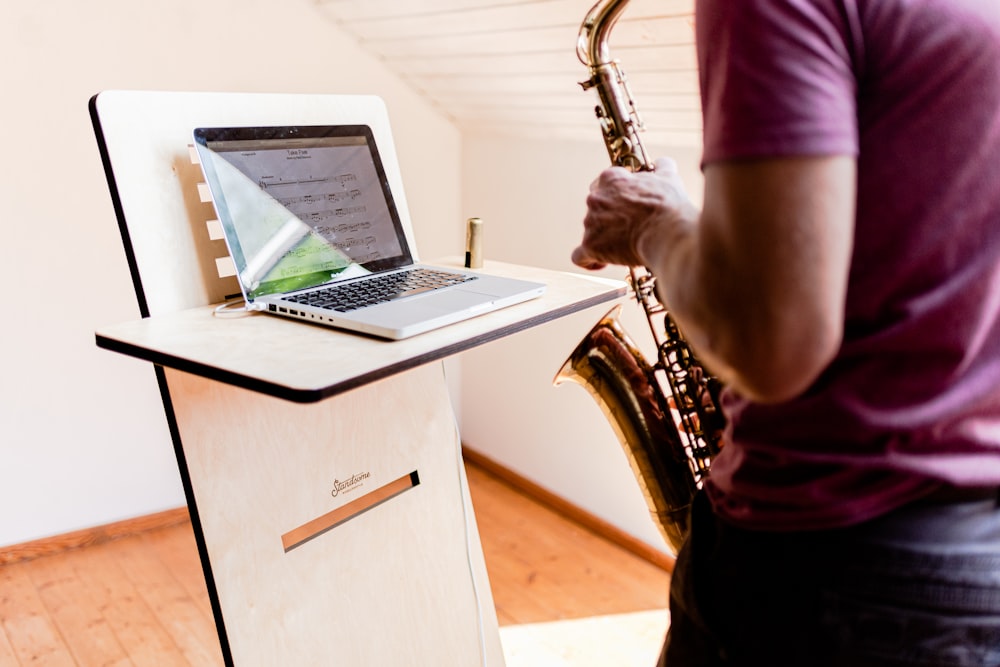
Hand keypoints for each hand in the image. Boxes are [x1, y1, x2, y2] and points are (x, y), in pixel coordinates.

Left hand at [571, 157, 697, 270]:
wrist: (667, 233)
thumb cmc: (668, 206)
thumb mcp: (669, 178)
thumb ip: (662, 168)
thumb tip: (661, 163)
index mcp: (611, 179)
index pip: (607, 183)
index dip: (618, 194)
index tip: (630, 203)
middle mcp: (595, 199)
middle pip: (597, 208)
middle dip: (611, 218)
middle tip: (632, 228)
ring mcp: (590, 222)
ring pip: (591, 232)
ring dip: (605, 238)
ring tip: (627, 247)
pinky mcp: (591, 245)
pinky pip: (580, 256)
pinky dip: (589, 259)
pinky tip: (601, 262)